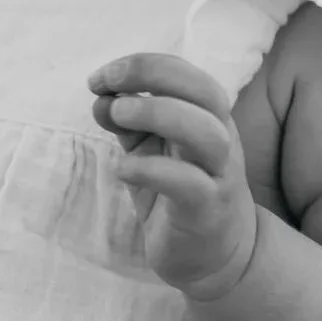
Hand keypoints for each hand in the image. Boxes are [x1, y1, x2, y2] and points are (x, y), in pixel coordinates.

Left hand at [89, 52, 259, 297]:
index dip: (143, 66)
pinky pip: (188, 183)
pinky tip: (123, 169)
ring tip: (116, 117)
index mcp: (208, 117)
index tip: (101, 78)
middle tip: (106, 89)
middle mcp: (221, 139)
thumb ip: (129, 123)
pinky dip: (151, 169)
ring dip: (156, 114)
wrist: (214, 254)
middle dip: (151, 77)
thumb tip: (101, 98)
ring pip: (205, 133)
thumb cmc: (177, 192)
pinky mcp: (207, 209)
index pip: (186, 74)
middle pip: (203, 92)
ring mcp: (219, 174)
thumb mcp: (149, 150)